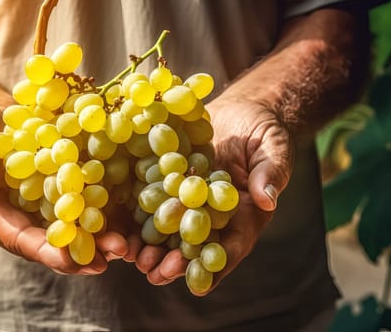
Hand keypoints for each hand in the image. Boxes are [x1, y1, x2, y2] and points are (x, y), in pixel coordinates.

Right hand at [0, 103, 127, 274]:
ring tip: (128, 244)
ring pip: (76, 225)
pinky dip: (107, 208)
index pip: (21, 239)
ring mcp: (48, 202)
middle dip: (84, 252)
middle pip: (56, 241)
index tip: (71, 261)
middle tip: (112, 256)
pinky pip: (87, 199)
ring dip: (102, 236)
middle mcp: (26, 215)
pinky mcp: (66, 184)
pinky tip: (130, 215)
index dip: (47, 252)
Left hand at [134, 96, 293, 294]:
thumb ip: (270, 172)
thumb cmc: (263, 131)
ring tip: (134, 259)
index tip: (197, 285)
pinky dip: (139, 216)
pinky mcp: (170, 182)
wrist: (239, 110)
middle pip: (194, 246)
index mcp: (243, 215)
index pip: (230, 246)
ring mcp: (189, 200)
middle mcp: (213, 215)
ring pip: (170, 230)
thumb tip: (268, 199)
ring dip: (152, 247)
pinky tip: (123, 227)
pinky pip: (154, 202)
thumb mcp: (273, 148)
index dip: (213, 265)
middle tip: (155, 274)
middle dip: (174, 263)